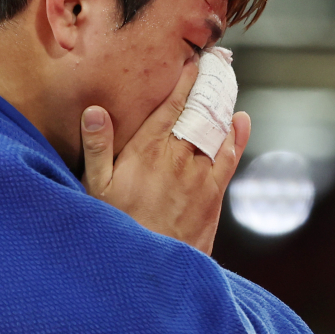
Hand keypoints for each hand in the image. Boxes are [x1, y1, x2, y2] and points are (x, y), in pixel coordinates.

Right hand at [80, 59, 250, 254]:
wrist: (149, 273)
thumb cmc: (115, 227)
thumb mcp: (94, 189)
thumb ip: (97, 148)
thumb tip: (95, 111)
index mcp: (149, 150)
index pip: (172, 106)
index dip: (185, 81)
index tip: (195, 61)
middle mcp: (179, 158)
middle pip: (199, 113)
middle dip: (208, 87)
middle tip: (218, 63)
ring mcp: (200, 177)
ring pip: (217, 132)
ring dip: (222, 107)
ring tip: (226, 85)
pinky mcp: (213, 197)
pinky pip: (229, 159)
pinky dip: (236, 137)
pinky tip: (240, 122)